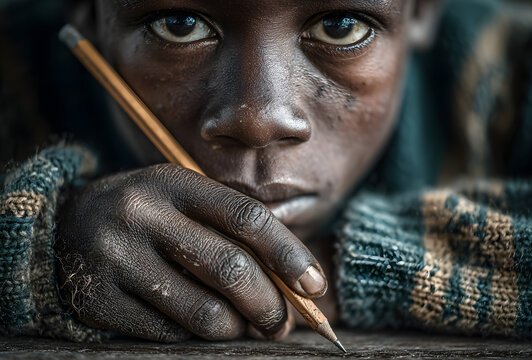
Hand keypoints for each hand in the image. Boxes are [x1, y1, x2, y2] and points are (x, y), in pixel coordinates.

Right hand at [55, 164, 326, 341]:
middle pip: (231, 269)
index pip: (246, 218)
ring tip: (242, 326)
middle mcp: (142, 214)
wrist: (65, 226)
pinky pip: (169, 335)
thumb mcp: (183, 202)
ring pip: (204, 313)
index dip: (289, 254)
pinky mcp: (97, 299)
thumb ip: (231, 232)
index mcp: (173, 182)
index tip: (315, 286)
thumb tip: (288, 286)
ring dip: (237, 329)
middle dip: (270, 305)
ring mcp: (116, 258)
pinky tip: (196, 326)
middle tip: (281, 323)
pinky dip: (196, 338)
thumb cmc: (147, 215)